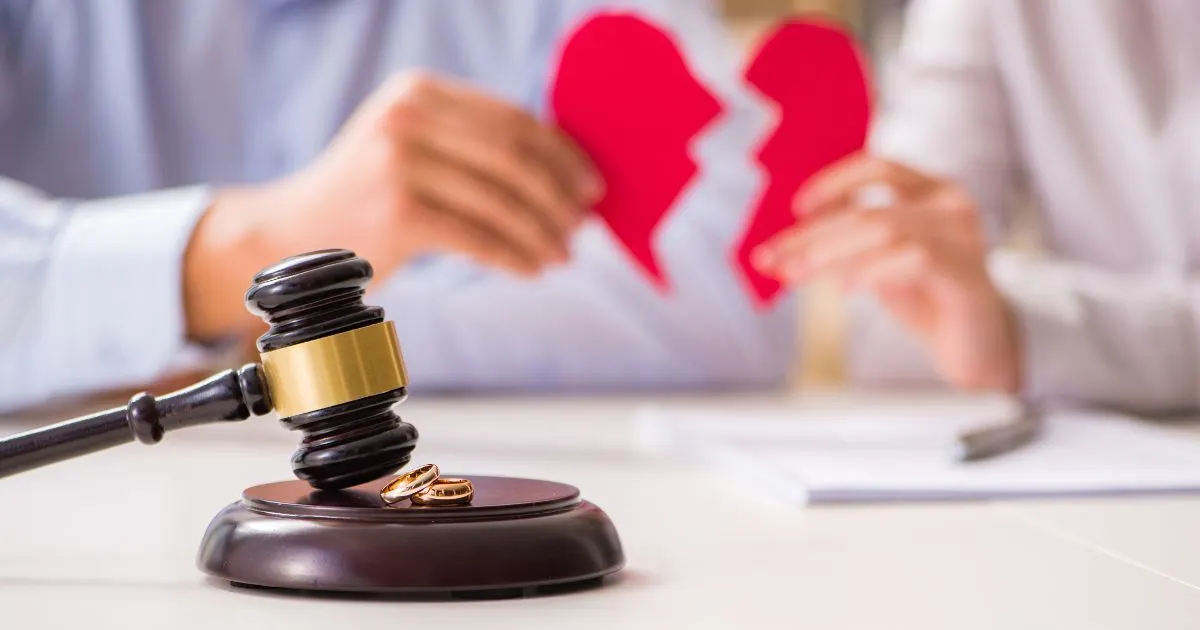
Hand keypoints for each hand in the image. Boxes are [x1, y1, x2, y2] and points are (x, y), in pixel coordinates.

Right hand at [184, 71, 601, 341]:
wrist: (291, 234)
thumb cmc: (366, 196)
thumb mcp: (411, 145)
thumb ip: (471, 144)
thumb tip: (565, 171)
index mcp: (419, 90)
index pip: (511, 118)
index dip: (561, 153)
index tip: (591, 185)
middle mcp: (408, 117)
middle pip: (513, 156)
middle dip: (558, 194)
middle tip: (582, 225)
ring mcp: (399, 163)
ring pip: (500, 201)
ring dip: (542, 233)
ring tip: (562, 255)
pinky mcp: (398, 212)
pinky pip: (477, 238)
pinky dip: (513, 256)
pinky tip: (531, 269)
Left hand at [752, 155, 1020, 391]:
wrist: (975, 348)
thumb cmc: (927, 298)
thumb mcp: (878, 260)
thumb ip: (847, 240)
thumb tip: (791, 237)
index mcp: (930, 191)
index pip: (878, 167)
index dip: (834, 183)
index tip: (797, 209)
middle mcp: (951, 204)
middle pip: (869, 211)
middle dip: (812, 236)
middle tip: (772, 259)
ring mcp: (963, 236)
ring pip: (885, 229)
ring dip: (830, 253)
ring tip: (796, 274)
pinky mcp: (967, 272)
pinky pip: (914, 258)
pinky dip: (872, 270)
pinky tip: (847, 288)